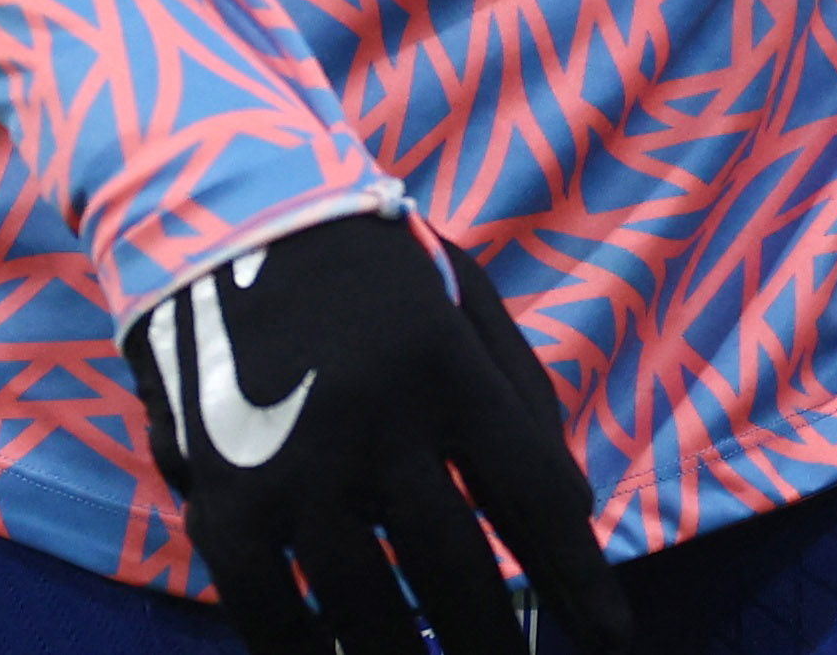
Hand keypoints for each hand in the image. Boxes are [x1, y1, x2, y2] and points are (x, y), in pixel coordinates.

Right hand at [123, 213, 629, 654]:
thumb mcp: (467, 305)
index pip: (532, 494)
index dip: (577, 575)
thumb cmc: (372, 274)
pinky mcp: (224, 499)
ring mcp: (293, 466)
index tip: (612, 637)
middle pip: (453, 566)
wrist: (228, 223)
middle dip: (493, 644)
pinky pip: (267, 611)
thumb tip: (573, 514)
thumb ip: (525, 402)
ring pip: (366, 605)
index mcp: (447, 369)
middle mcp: (375, 422)